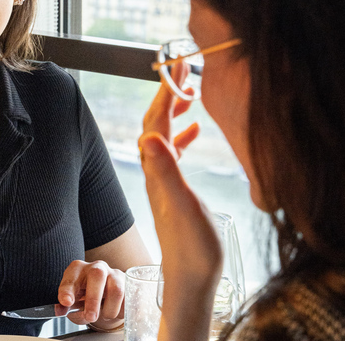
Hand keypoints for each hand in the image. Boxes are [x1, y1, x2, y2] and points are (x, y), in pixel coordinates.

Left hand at [58, 259, 124, 327]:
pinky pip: (128, 299)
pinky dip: (121, 311)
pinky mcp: (128, 284)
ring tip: (103, 315)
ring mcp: (114, 274)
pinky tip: (114, 311)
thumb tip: (61, 310)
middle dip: (93, 300)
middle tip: (90, 317)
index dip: (67, 290)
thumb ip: (64, 305)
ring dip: (109, 309)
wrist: (105, 288)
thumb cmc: (84, 292)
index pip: (71, 278)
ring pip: (116, 290)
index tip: (66, 303)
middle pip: (97, 276)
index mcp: (78, 269)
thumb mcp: (71, 298)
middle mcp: (97, 268)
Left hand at [139, 63, 222, 340]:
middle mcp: (156, 171)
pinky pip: (174, 152)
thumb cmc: (193, 248)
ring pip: (164, 135)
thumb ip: (167, 171)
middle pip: (155, 122)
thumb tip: (149, 136)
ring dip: (174, 109)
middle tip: (184, 67)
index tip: (178, 64)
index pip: (155, 121)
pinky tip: (195, 129)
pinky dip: (182, 134)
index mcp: (157, 170)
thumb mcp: (182, 206)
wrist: (191, 279)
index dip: (165, 91)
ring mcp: (164, 180)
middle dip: (167, 92)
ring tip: (190, 90)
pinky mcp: (174, 190)